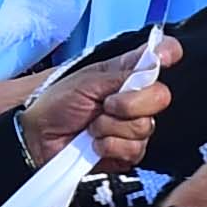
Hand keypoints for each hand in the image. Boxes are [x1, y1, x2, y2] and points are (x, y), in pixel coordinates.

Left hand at [20, 31, 172, 170]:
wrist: (39, 138)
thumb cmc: (57, 104)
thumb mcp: (88, 81)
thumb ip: (125, 73)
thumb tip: (157, 56)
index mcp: (126, 74)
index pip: (160, 57)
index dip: (167, 54)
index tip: (165, 57)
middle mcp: (135, 99)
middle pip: (160, 97)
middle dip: (130, 103)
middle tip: (105, 105)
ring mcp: (133, 127)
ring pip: (145, 127)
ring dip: (111, 127)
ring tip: (91, 128)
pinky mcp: (127, 153)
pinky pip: (134, 149)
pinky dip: (110, 146)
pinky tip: (94, 144)